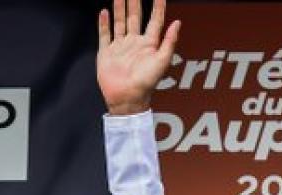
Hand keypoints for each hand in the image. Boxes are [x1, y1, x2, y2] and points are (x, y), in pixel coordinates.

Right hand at [97, 0, 180, 115]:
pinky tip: (104, 12)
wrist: (127, 97)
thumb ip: (169, 41)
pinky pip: (105, 34)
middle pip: (135, 18)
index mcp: (149, 45)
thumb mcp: (162, 60)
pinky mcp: (107, 52)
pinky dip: (104, 23)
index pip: (155, 21)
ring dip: (120, 9)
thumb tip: (177, 23)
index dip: (158, 8)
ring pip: (120, 23)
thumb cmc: (146, 83)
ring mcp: (120, 47)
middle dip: (135, 3)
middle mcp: (134, 44)